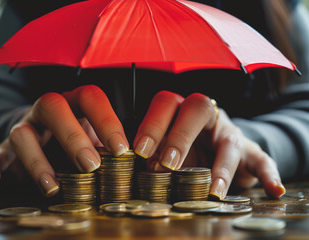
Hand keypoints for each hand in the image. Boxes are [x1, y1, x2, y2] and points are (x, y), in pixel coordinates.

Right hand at [0, 85, 128, 195]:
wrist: (39, 134)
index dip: (107, 120)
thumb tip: (133, 162)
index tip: (121, 149)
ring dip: (37, 161)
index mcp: (74, 103)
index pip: (90, 97)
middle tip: (91, 166)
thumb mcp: (93, 136)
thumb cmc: (75, 137)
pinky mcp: (4, 148)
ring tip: (53, 186)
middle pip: (54, 107)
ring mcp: (24, 127)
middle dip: (73, 137)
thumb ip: (107, 144)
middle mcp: (47, 111)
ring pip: (22, 133)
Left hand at [133, 91, 285, 198]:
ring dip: (220, 167)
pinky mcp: (250, 152)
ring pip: (228, 141)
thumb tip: (140, 165)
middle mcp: (207, 116)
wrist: (219, 150)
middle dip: (180, 136)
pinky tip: (273, 190)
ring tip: (212, 190)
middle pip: (198, 108)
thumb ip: (155, 153)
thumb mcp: (167, 148)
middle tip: (167, 165)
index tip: (140, 150)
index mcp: (180, 110)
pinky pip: (262, 160)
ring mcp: (230, 133)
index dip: (152, 124)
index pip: (166, 103)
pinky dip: (269, 175)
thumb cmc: (186, 148)